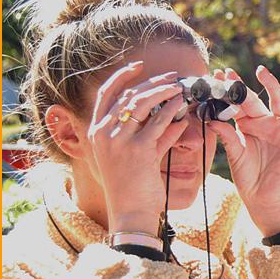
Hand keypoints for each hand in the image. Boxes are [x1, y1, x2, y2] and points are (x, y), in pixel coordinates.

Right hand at [87, 61, 187, 234]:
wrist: (129, 212)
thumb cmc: (129, 184)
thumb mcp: (130, 155)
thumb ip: (149, 134)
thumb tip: (172, 117)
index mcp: (97, 131)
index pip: (106, 93)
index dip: (122, 76)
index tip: (138, 66)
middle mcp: (104, 132)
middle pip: (129, 95)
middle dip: (152, 82)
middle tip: (172, 77)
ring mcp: (119, 141)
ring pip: (143, 104)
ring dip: (164, 92)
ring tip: (179, 87)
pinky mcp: (138, 150)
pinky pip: (159, 123)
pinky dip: (172, 111)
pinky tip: (182, 107)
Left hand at [208, 66, 279, 235]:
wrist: (262, 196)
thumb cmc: (246, 175)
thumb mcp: (233, 153)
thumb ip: (225, 135)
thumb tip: (211, 119)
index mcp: (245, 125)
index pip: (235, 104)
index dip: (226, 92)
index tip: (216, 77)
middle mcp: (261, 123)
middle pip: (251, 99)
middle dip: (240, 86)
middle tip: (228, 74)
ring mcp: (278, 127)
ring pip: (276, 100)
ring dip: (270, 85)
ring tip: (260, 71)